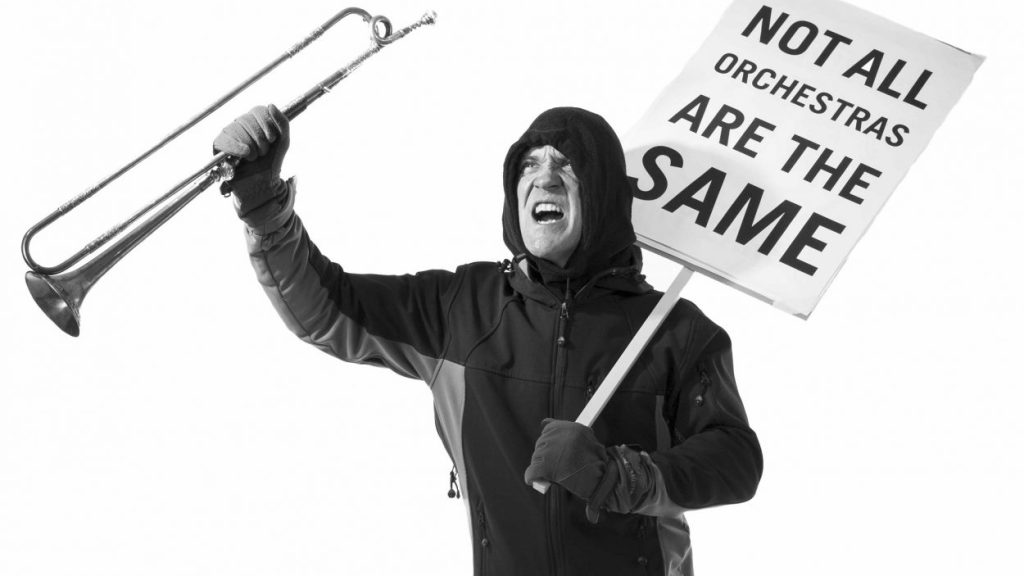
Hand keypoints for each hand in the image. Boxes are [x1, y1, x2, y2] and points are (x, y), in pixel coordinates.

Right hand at [213, 104, 289, 206]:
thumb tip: (270, 105)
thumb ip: (282, 122)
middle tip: (263, 152)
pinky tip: (245, 155)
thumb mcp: (283, 141)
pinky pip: (225, 139)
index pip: (258, 110)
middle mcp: (240, 123)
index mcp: (255, 121)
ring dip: (251, 147)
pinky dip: (237, 148)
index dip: (266, 124)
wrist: (262, 183)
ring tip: (254, 157)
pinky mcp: (219, 145)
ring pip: (237, 129)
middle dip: (260, 140)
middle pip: (248, 120)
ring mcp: (229, 133)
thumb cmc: (272, 162)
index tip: (272, 139)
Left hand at [524, 419, 654, 522]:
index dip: (553, 444)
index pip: (549, 428)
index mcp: (573, 427)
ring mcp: (553, 450)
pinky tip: (540, 482)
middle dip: (547, 456)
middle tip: (561, 468)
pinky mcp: (546, 466)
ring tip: (559, 475)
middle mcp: (562, 435)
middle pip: (541, 443)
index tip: (559, 453)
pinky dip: (532, 478)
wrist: (605, 483)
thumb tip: (543, 422)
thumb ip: (566, 433)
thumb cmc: (596, 465)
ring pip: (536, 457)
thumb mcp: (586, 441)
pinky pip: (531, 472)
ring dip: (542, 467)